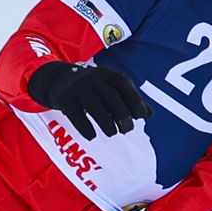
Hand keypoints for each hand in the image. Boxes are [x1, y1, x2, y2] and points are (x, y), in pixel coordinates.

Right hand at [25, 61, 147, 139]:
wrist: (61, 81)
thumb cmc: (94, 89)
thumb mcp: (112, 88)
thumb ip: (131, 100)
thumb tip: (150, 115)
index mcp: (107, 74)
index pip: (123, 84)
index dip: (134, 100)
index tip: (141, 117)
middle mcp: (93, 78)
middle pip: (110, 96)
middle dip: (121, 114)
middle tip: (127, 130)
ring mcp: (78, 88)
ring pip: (93, 105)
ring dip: (105, 122)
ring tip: (113, 133)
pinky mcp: (65, 99)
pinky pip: (75, 114)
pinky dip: (85, 127)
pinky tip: (92, 136)